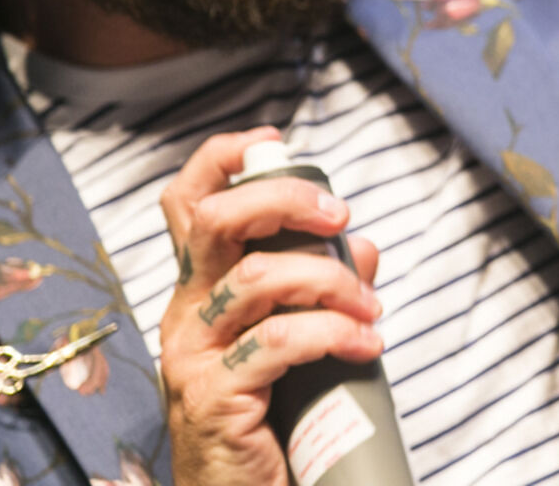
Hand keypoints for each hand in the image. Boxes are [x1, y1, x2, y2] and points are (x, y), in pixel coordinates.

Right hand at [159, 128, 383, 485]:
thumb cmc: (271, 415)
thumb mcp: (296, 339)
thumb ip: (322, 287)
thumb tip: (360, 245)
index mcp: (200, 291)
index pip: (188, 205)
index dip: (222, 159)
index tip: (274, 143)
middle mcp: (186, 314)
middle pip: (216, 220)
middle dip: (284, 199)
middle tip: (339, 216)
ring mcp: (193, 356)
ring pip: (259, 277)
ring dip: (332, 281)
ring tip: (371, 310)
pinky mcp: (214, 397)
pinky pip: (279, 341)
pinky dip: (335, 333)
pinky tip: (366, 346)